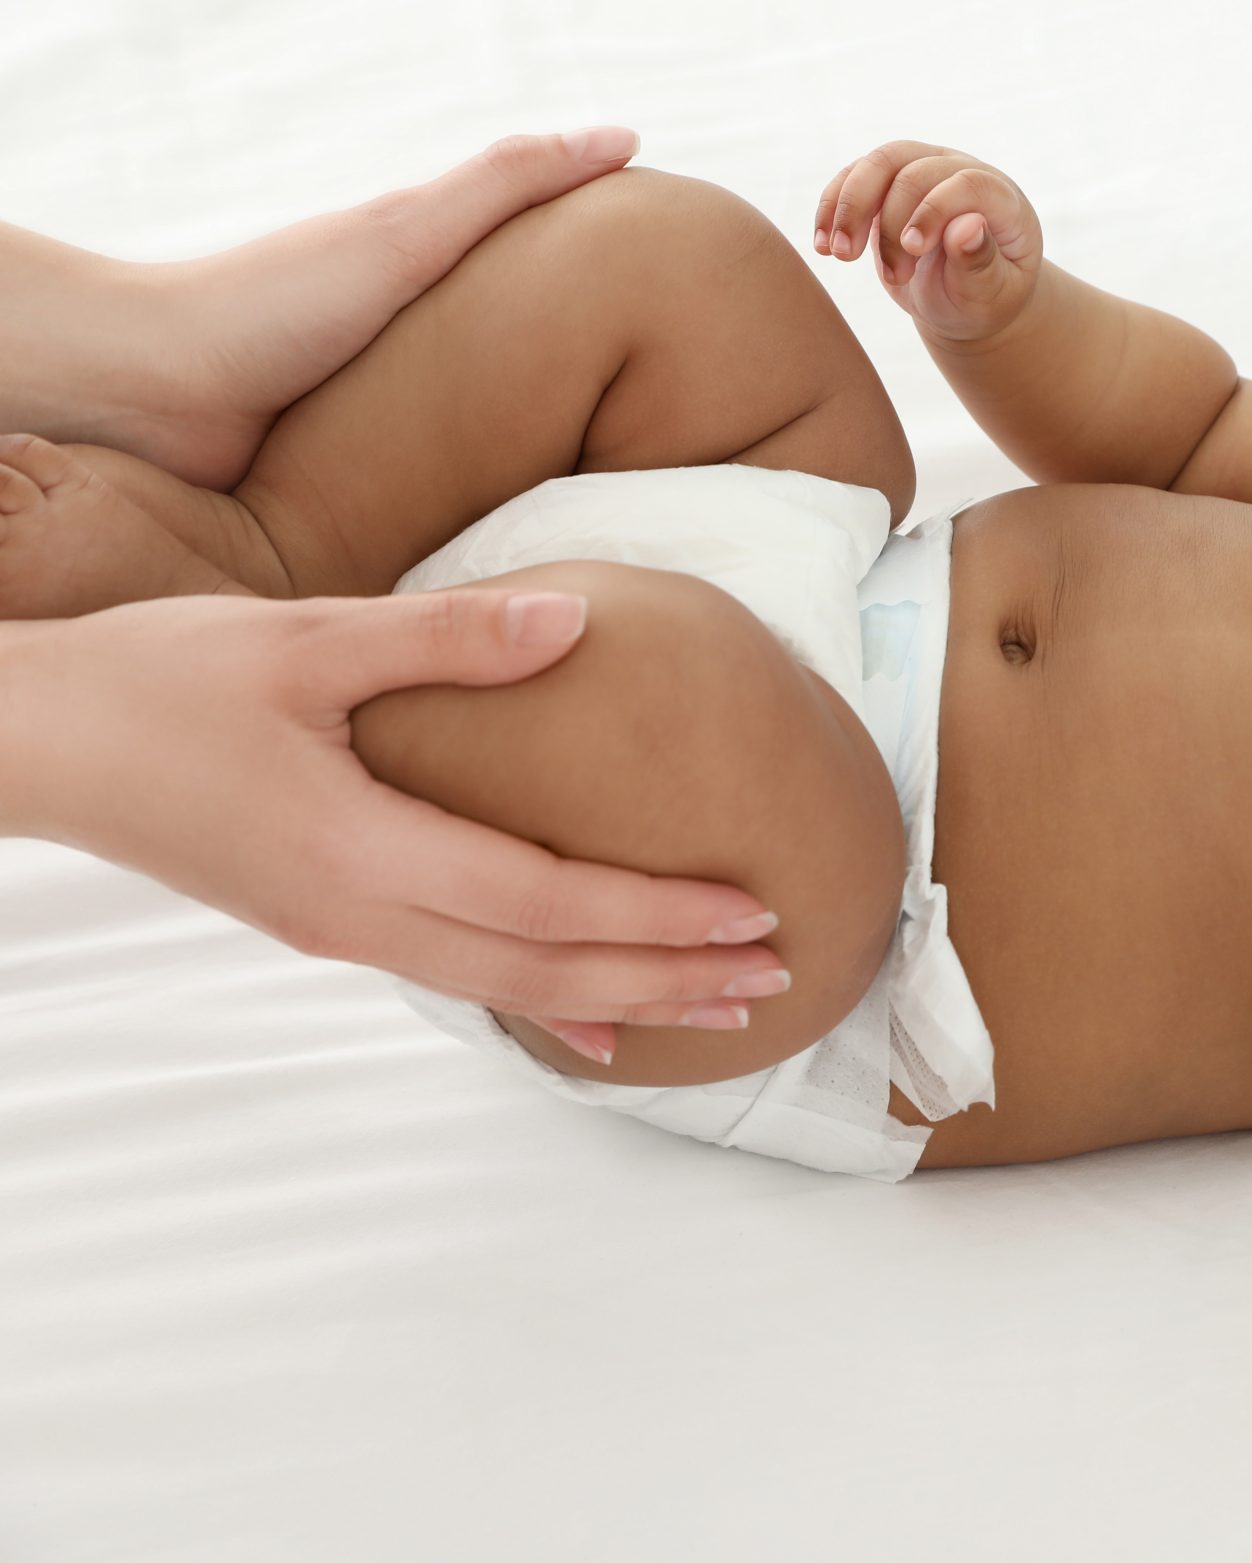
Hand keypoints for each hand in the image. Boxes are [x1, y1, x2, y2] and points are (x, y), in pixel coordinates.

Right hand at [7, 590, 785, 1064]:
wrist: (34, 744)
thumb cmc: (157, 681)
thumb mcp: (303, 639)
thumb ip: (445, 638)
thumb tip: (574, 621)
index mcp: (365, 852)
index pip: (547, 902)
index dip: (658, 915)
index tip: (757, 912)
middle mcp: (362, 916)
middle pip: (547, 971)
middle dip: (670, 977)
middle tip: (781, 977)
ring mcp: (343, 931)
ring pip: (510, 990)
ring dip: (623, 998)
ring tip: (721, 1005)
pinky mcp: (328, 921)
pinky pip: (462, 979)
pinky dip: (544, 1003)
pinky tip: (596, 1026)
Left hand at [68, 128, 641, 491]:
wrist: (160, 397)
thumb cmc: (274, 303)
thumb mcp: (411, 230)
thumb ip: (509, 185)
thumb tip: (624, 136)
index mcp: (426, 269)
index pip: (540, 261)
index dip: (610, 270)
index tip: (688, 288)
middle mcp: (413, 335)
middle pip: (528, 348)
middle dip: (593, 372)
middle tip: (678, 403)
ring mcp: (390, 407)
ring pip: (493, 423)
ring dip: (547, 446)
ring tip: (628, 479)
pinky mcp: (366, 475)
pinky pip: (448, 484)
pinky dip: (492, 495)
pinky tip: (540, 519)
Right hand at [812, 141, 1042, 343]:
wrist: (963, 299)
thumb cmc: (984, 298)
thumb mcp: (990, 294)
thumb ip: (981, 263)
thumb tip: (968, 226)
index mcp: (1000, 199)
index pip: (966, 184)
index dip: (934, 211)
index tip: (912, 251)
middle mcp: (961, 173)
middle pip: (914, 170)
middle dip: (889, 221)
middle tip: (888, 276)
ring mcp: (923, 170)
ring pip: (878, 163)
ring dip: (849, 206)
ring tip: (837, 254)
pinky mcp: (889, 183)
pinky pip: (854, 178)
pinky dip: (831, 207)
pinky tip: (823, 245)